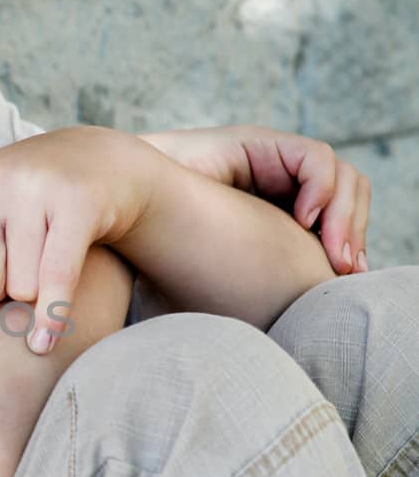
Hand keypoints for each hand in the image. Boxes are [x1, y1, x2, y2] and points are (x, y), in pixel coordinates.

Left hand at [0, 126, 154, 353]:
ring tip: (36, 268)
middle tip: (5, 277)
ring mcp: (30, 188)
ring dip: (29, 297)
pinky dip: (52, 319)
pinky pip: (56, 281)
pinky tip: (44, 339)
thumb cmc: (14, 209)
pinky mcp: (77, 203)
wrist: (93, 163)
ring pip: (19, 292)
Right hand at [138, 125, 370, 275]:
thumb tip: (293, 332)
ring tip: (331, 252)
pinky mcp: (261, 143)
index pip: (335, 221)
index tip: (347, 283)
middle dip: (353, 232)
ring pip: (340, 176)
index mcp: (272, 213)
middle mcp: (276, 183)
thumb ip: (254, 288)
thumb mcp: (223, 276)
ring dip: (344, 216)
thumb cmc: (158, 252)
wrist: (123, 206)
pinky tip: (303, 220)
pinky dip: (321, 190)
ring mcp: (270, 160)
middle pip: (347, 195)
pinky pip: (316, 160)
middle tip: (345, 270)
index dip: (349, 245)